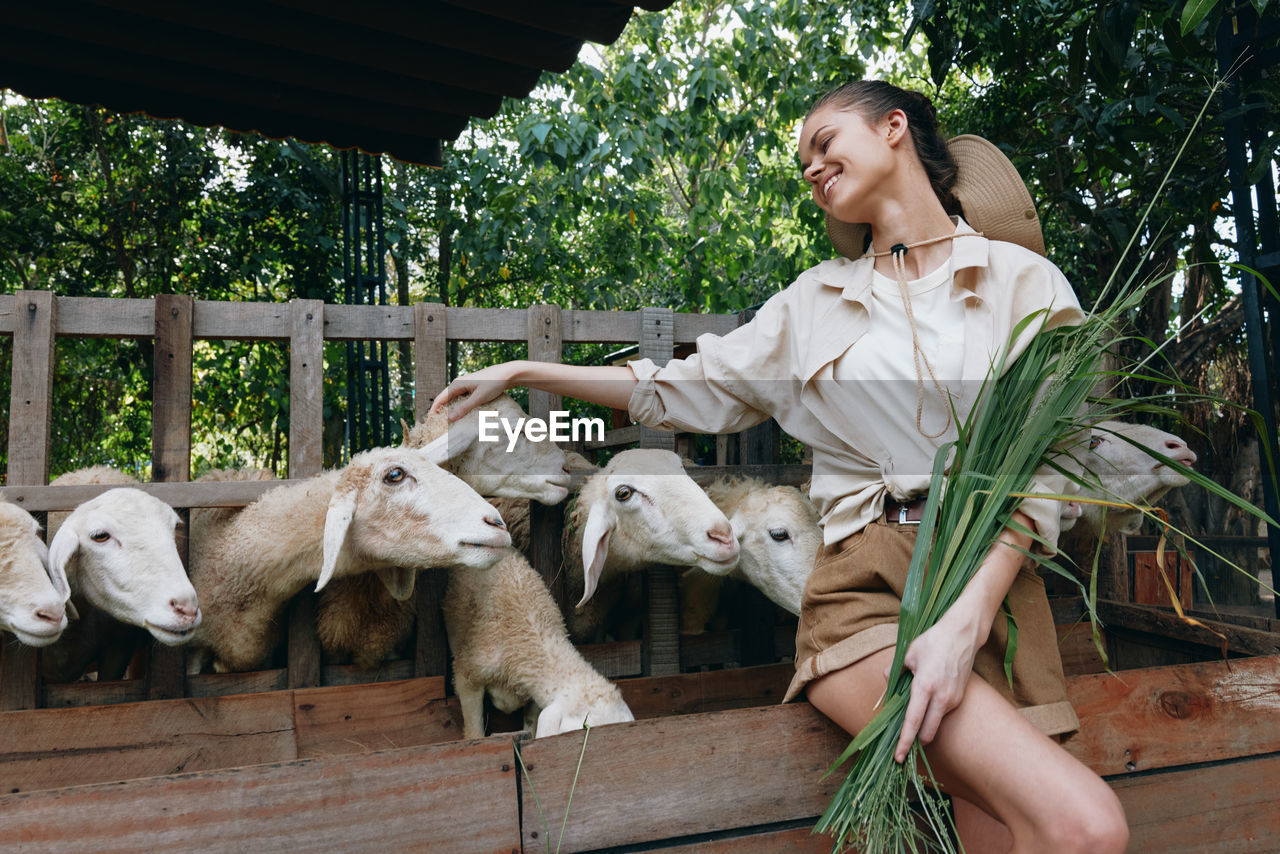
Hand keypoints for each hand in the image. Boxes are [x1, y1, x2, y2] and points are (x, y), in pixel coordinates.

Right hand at [429, 361, 522, 420]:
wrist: (507, 373)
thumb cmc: (494, 384)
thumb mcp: (479, 398)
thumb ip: (465, 408)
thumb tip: (450, 418)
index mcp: (457, 384)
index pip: (439, 399)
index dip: (433, 411)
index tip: (429, 423)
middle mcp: (458, 383)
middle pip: (444, 399)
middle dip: (439, 411)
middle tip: (435, 425)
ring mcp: (465, 385)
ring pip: (452, 399)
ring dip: (449, 409)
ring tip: (445, 421)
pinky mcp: (471, 387)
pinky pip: (460, 398)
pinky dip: (457, 406)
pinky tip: (460, 413)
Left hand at [892, 601, 985, 762]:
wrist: (963, 634)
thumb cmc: (933, 641)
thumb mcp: (907, 653)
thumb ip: (894, 672)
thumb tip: (888, 686)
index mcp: (925, 686)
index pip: (913, 722)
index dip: (904, 741)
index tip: (898, 757)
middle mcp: (942, 698)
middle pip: (928, 733)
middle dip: (915, 742)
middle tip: (902, 745)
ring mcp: (953, 699)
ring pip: (936, 724)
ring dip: (924, 727)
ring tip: (912, 715)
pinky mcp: (960, 698)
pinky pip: (942, 714)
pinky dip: (932, 715)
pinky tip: (926, 702)